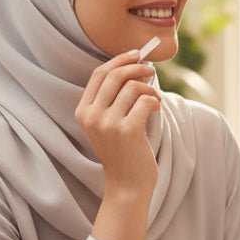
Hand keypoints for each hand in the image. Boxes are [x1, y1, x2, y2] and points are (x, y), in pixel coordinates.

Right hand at [76, 49, 159, 200]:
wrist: (127, 184)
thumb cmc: (123, 150)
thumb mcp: (109, 123)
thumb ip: (113, 98)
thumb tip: (135, 65)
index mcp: (83, 111)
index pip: (98, 74)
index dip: (119, 60)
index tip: (136, 54)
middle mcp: (91, 116)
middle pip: (114, 75)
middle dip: (137, 67)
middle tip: (151, 70)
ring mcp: (108, 123)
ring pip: (132, 87)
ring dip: (149, 88)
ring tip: (155, 99)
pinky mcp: (127, 131)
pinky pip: (145, 101)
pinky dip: (155, 101)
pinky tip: (157, 109)